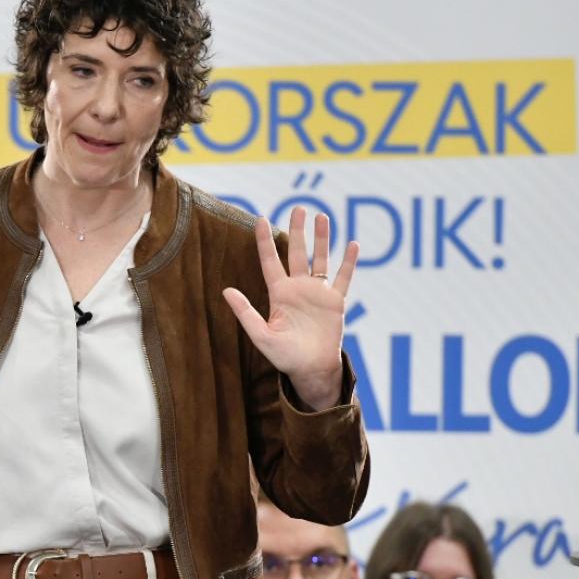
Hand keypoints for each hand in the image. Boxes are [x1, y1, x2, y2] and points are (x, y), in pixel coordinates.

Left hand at [223, 208, 358, 409]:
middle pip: (297, 253)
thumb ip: (245, 313)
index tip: (261, 219)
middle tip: (299, 208)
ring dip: (322, 239)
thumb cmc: (284, 356)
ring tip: (323, 216)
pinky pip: (344, 278)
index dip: (266, 241)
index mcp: (279, 294)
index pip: (270, 261)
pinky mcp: (335, 302)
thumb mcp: (261, 335)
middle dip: (297, 231)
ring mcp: (318, 293)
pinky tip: (352, 244)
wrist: (310, 370)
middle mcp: (298, 289)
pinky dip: (349, 262)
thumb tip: (226, 291)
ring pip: (320, 260)